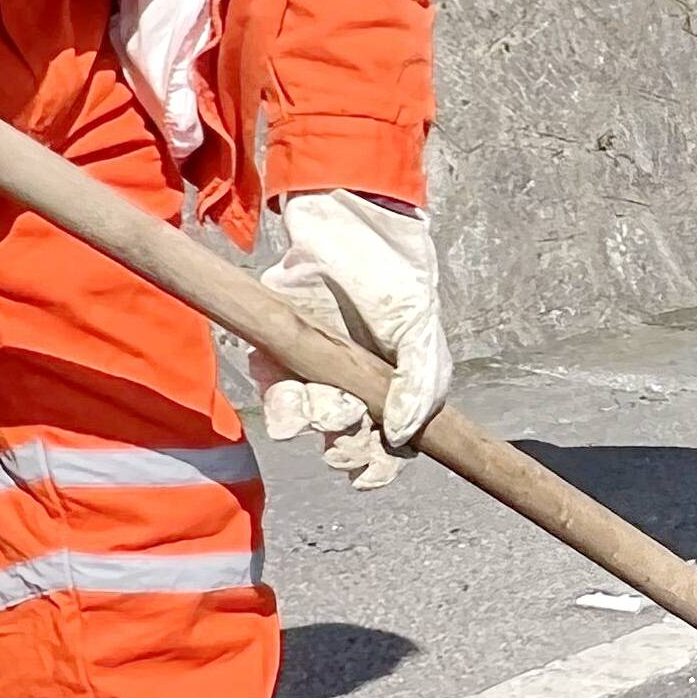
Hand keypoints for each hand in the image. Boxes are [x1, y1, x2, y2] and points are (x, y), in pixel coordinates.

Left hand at [253, 190, 449, 488]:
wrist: (345, 226)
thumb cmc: (394, 276)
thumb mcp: (422, 329)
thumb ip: (422, 383)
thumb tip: (401, 435)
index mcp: (394, 390)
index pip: (387, 448)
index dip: (377, 466)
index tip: (369, 470)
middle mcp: (353, 389)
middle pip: (344, 443)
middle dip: (344, 445)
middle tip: (345, 422)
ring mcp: (314, 374)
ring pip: (308, 424)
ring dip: (312, 422)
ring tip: (319, 401)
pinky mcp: (278, 354)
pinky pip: (274, 393)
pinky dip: (280, 397)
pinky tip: (289, 382)